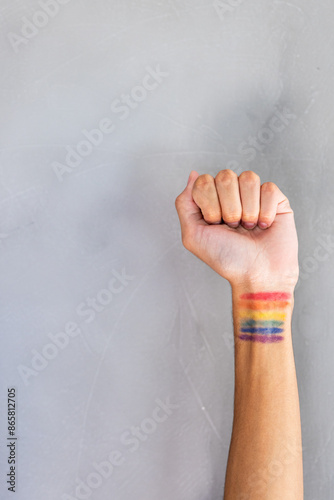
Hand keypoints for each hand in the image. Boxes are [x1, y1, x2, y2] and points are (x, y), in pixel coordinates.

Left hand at [175, 170, 298, 288]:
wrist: (257, 274)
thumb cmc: (226, 258)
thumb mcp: (193, 235)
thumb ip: (185, 203)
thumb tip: (193, 174)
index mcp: (211, 200)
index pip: (204, 181)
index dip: (209, 204)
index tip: (214, 225)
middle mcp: (232, 194)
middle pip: (225, 176)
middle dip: (228, 208)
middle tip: (233, 227)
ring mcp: (254, 195)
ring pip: (248, 178)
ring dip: (247, 209)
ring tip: (249, 227)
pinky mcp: (276, 199)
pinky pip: (269, 189)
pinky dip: (265, 212)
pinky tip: (265, 226)